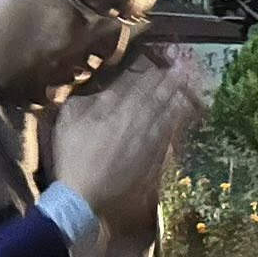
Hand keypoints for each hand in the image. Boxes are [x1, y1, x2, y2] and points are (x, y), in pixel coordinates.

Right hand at [52, 49, 205, 222]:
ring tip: (188, 83)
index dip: (153, 74)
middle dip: (170, 81)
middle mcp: (133, 123)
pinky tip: (181, 113)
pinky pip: (166, 135)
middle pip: (155, 98)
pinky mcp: (149, 158)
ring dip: (176, 97)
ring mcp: (144, 142)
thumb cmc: (71, 156)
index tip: (166, 62)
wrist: (82, 194)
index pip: (137, 88)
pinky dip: (174, 122)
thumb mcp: (69, 122)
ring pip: (164, 115)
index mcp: (113, 112)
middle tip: (185, 67)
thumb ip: (85, 101)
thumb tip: (103, 88)